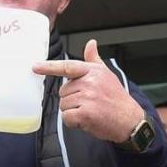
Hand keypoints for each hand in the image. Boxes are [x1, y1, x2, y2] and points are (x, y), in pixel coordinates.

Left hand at [32, 40, 146, 143]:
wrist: (131, 121)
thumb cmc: (117, 99)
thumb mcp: (107, 75)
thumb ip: (94, 60)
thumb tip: (90, 43)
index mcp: (93, 71)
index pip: (67, 67)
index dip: (49, 67)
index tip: (35, 67)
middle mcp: (89, 82)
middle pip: (63, 91)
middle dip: (72, 100)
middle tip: (90, 103)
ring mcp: (87, 97)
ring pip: (64, 105)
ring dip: (73, 112)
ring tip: (90, 112)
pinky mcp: (85, 113)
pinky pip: (67, 117)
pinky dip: (74, 122)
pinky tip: (87, 121)